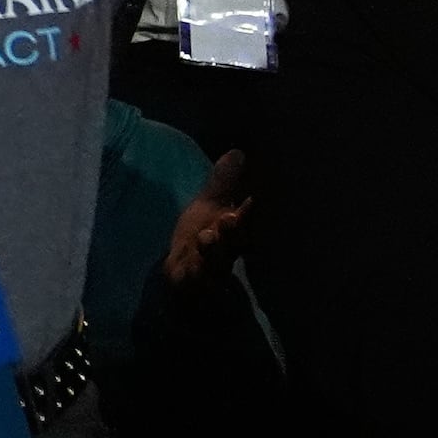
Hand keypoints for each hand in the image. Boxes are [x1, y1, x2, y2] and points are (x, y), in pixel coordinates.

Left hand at [162, 149, 250, 285]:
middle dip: (233, 232)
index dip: (248, 212)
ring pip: (216, 263)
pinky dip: (194, 276)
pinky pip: (195, 282)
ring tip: (207, 236)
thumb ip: (223, 183)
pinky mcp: (192, 286)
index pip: (244, 221)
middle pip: (234, 244)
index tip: (252, 199)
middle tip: (230, 218)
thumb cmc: (201, 238)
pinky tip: (190, 268)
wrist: (186, 281)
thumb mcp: (208, 208)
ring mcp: (212, 271)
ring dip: (212, 251)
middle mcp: (228, 252)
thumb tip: (237, 151)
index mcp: (233, 231)